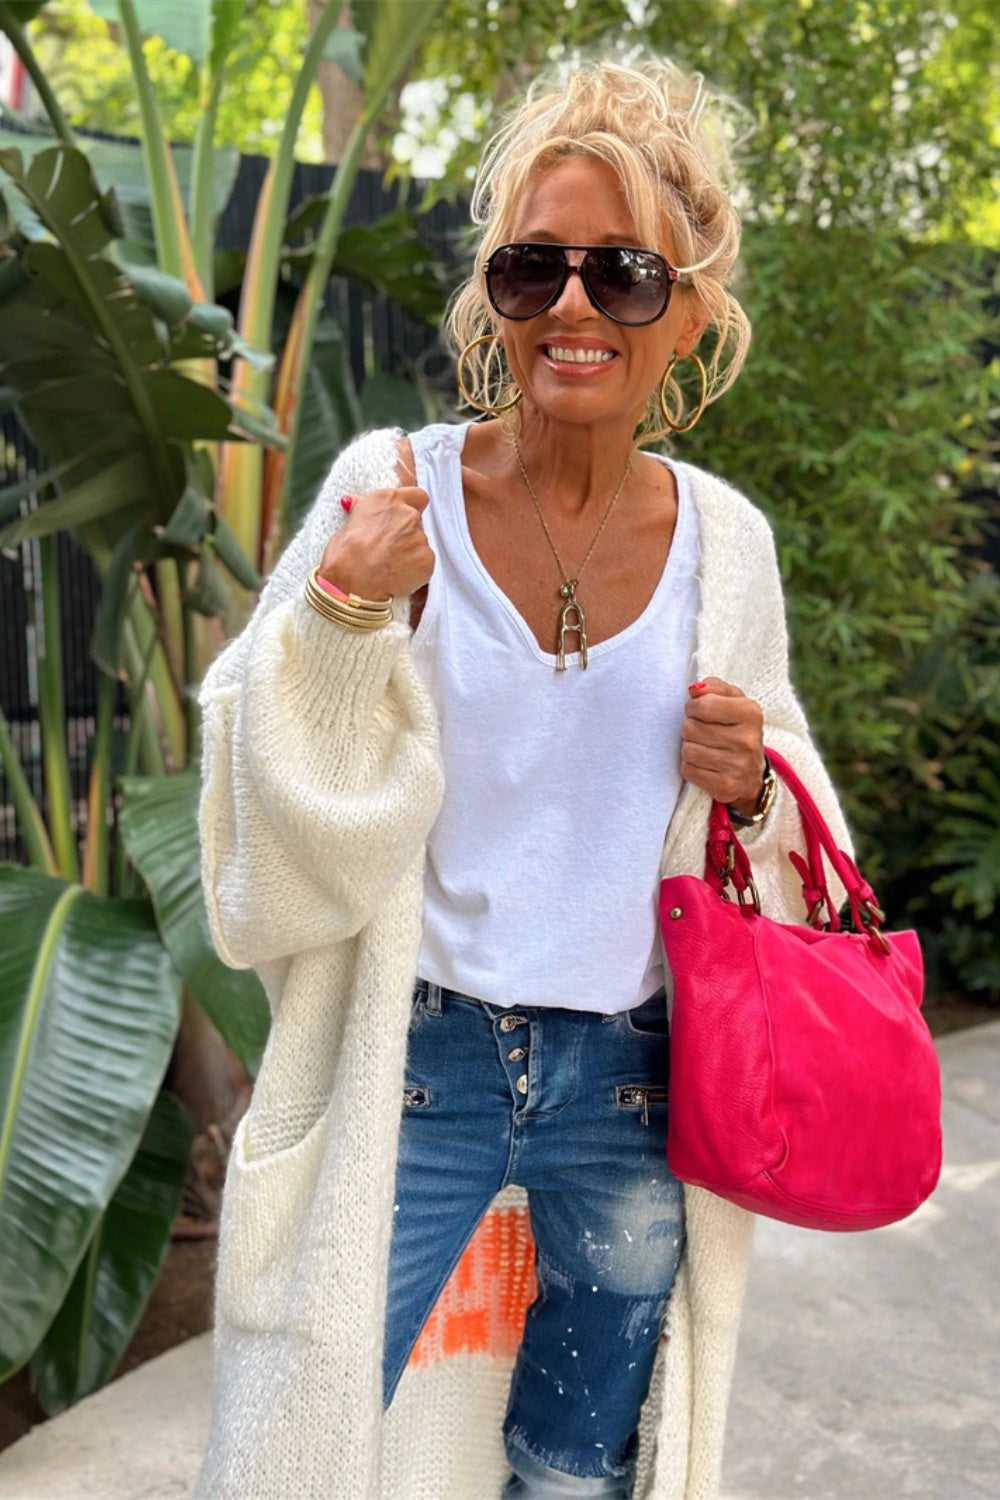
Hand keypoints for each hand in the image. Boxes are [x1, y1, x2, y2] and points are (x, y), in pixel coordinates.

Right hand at [319, 486, 434, 599]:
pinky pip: (425, 564)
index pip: (417, 496)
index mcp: (388, 500)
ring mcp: (419, 537)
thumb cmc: (344, 554)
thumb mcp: (347, 523)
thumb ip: (360, 509)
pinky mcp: (427, 559)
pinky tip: (398, 576)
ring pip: (421, 544)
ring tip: (390, 565)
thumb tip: (353, 500)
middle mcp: (408, 515)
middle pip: (418, 521)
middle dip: (408, 533)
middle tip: (391, 548)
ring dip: (411, 553)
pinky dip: (416, 571)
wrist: (351, 584)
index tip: (403, 518)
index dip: (413, 507)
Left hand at [681, 678, 765, 813]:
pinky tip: (705, 764)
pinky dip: (690, 766)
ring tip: (704, 748)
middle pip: (691, 728)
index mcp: (751, 713)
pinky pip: (688, 770)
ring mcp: (738, 766)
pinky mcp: (726, 786)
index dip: (693, 708)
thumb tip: (694, 689)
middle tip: (702, 732)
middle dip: (690, 728)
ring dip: (689, 748)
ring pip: (688, 750)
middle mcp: (748, 740)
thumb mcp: (732, 701)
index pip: (704, 705)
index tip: (697, 711)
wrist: (751, 772)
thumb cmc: (735, 728)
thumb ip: (713, 687)